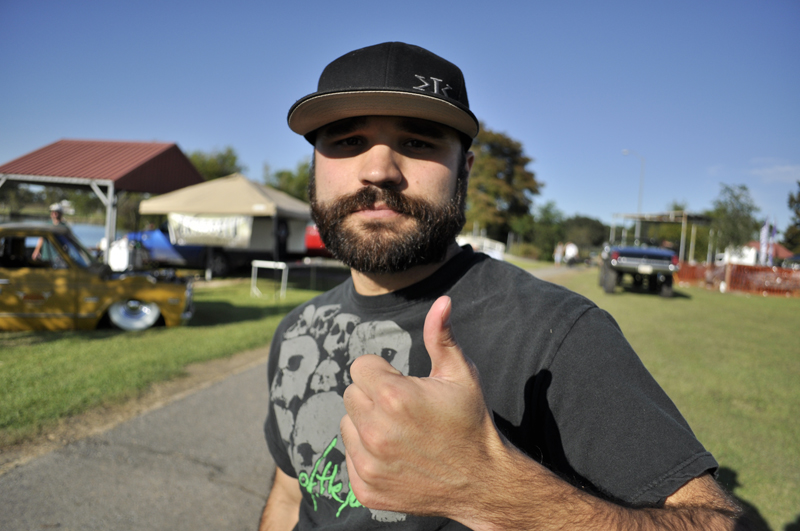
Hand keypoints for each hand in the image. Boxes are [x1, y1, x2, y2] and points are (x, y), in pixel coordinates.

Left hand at [340, 296, 502, 516]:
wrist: (482, 481)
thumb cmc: (471, 422)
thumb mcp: (460, 375)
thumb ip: (441, 336)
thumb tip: (442, 301)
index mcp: (394, 396)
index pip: (360, 367)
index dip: (383, 372)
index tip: (404, 385)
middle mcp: (375, 431)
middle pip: (351, 394)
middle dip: (374, 396)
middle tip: (405, 410)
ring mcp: (369, 463)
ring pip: (348, 424)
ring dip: (367, 425)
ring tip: (401, 433)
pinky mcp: (365, 488)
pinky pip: (349, 457)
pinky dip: (367, 455)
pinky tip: (397, 456)